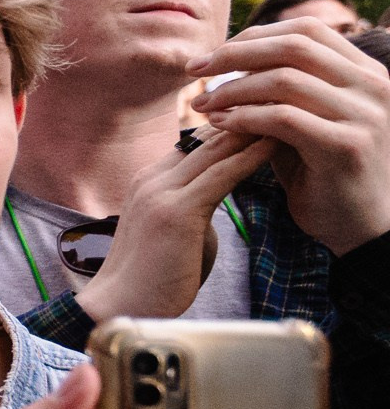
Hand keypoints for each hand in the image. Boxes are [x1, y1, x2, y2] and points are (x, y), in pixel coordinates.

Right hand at [70, 128, 273, 320]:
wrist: (122, 307)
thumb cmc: (152, 278)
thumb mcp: (174, 232)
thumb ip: (195, 208)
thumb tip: (218, 200)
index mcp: (148, 182)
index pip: (193, 143)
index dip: (229, 129)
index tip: (263, 117)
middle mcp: (151, 179)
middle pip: (205, 138)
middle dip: (244, 119)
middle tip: (282, 102)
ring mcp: (160, 192)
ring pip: (214, 149)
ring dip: (252, 129)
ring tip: (286, 113)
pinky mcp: (176, 211)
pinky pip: (221, 175)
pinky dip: (250, 157)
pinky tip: (274, 145)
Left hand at [193, 21, 389, 254]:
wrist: (359, 227)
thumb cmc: (322, 171)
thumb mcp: (304, 120)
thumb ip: (280, 89)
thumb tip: (227, 59)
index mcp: (364, 72)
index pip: (306, 30)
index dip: (254, 36)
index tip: (214, 54)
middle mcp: (373, 85)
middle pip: (293, 45)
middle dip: (235, 54)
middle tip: (194, 70)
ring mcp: (365, 114)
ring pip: (284, 80)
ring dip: (232, 89)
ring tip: (202, 103)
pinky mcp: (347, 146)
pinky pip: (283, 119)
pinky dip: (243, 117)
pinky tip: (218, 125)